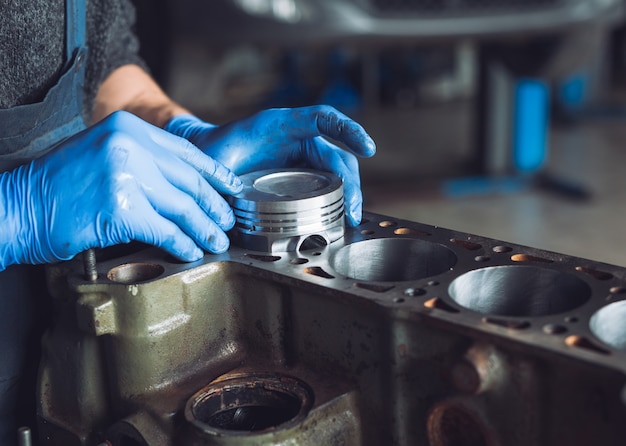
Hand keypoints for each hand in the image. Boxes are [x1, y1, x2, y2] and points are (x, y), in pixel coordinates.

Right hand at [0, 111, 242, 269]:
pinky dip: (183, 243)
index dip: (215, 173)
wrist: (18, 207)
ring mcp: (125, 175)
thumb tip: (183, 182)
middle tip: (228, 222)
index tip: (232, 189)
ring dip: (205, 228)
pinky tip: (192, 251)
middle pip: (189, 180)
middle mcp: (128, 145)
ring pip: (182, 206)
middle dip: (214, 205)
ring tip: (218, 241)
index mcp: (127, 128)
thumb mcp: (102, 154)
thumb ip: (140, 159)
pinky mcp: (120, 208)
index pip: (185, 152)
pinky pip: (165, 229)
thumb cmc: (60, 186)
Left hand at [164, 105, 375, 225]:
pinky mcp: (302, 174)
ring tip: (349, 218)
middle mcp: (296, 138)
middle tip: (352, 209)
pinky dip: (336, 200)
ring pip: (336, 172)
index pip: (320, 118)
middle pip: (336, 156)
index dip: (346, 129)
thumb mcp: (214, 160)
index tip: (367, 147)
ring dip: (347, 194)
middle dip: (350, 182)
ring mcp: (301, 157)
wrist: (208, 155)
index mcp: (278, 124)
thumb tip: (231, 206)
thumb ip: (221, 178)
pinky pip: (326, 184)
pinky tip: (339, 217)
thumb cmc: (211, 153)